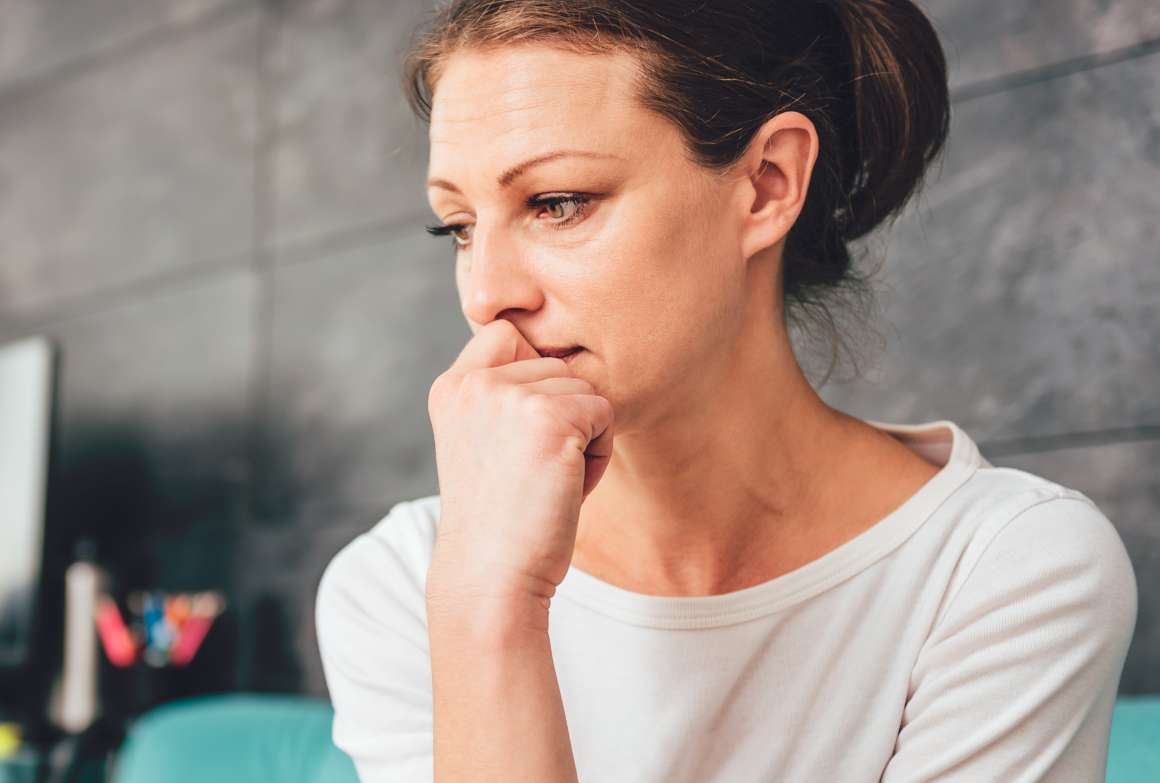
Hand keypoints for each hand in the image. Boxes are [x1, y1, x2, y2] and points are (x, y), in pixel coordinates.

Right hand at [425, 319, 613, 608]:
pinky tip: (565, 488)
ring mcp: (512, 396)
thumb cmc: (499, 519)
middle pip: (557, 367)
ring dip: (582, 437)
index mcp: (452, 386)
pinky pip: (605, 414)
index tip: (521, 434)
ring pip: (584, 390)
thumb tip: (563, 358)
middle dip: (562, 416)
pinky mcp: (551, 416)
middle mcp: (475, 382)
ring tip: (546, 481)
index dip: (531, 375)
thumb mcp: (481, 441)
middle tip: (533, 471)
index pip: (507, 334)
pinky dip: (599, 454)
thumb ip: (503, 396)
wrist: (491, 576)